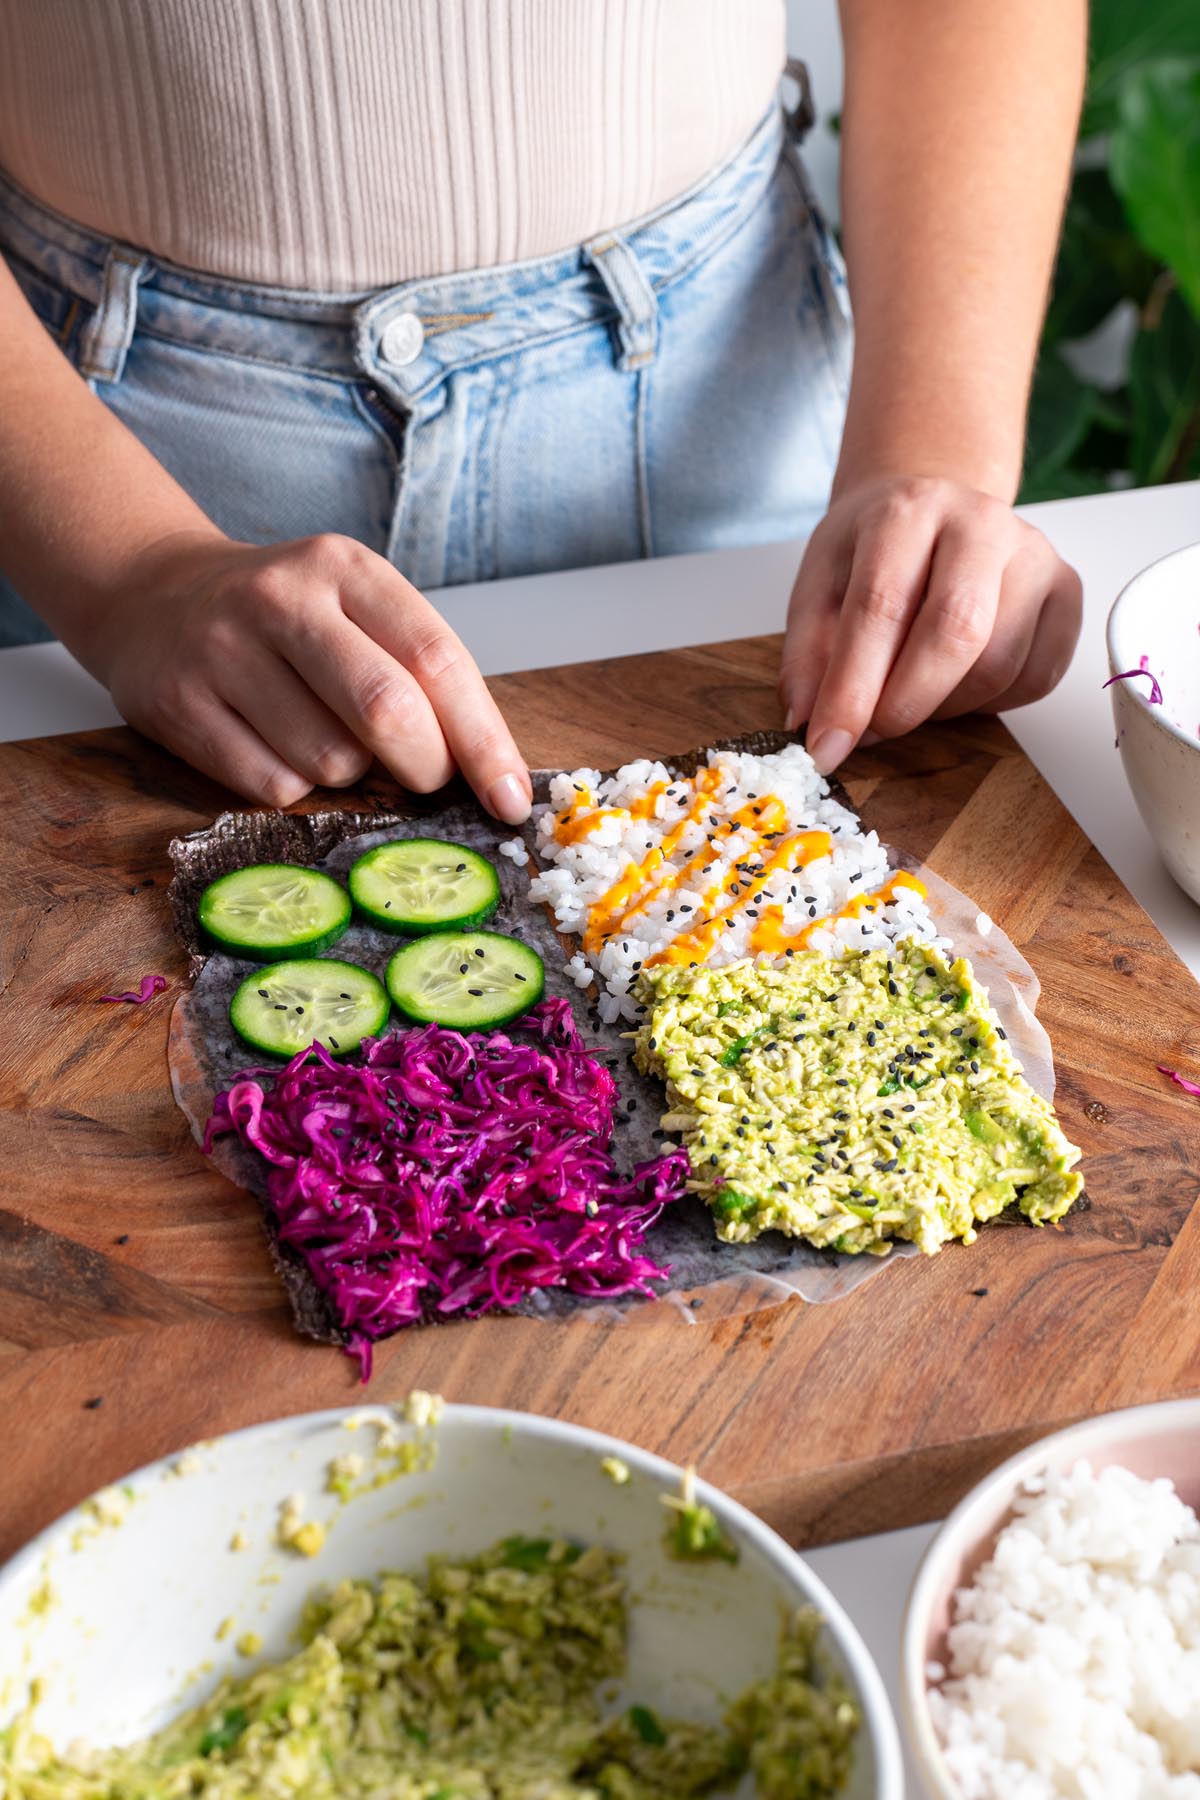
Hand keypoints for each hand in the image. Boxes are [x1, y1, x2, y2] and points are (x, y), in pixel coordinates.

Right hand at [87, 530, 531, 819]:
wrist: (152, 595)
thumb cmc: (285, 618)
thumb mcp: (355, 607)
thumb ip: (418, 671)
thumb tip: (490, 775)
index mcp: (346, 568)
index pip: (438, 660)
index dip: (483, 741)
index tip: (510, 798)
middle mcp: (283, 599)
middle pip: (387, 711)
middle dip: (424, 767)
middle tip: (423, 778)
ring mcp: (223, 649)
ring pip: (330, 761)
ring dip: (348, 775)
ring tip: (321, 735)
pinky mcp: (177, 703)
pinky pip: (271, 786)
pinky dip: (292, 787)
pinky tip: (273, 747)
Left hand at [778, 477, 1081, 773]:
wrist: (931, 509)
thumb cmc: (873, 551)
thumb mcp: (819, 586)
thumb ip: (808, 657)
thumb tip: (808, 724)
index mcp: (908, 510)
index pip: (880, 607)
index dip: (851, 688)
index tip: (828, 746)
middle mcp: (981, 522)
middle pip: (956, 632)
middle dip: (906, 703)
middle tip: (872, 734)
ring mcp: (1034, 554)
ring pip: (999, 664)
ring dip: (945, 707)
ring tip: (911, 694)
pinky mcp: (1067, 590)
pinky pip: (1036, 677)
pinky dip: (990, 703)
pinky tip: (958, 682)